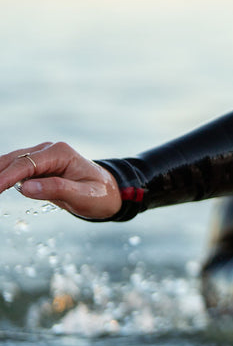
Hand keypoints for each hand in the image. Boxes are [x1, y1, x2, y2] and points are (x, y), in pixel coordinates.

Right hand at [1, 143, 120, 219]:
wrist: (109, 194)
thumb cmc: (100, 195)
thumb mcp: (83, 195)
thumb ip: (57, 189)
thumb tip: (25, 188)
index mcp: (60, 153)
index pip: (26, 164)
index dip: (7, 177)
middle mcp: (48, 150)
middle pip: (13, 160)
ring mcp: (41, 157)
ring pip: (10, 163)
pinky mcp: (37, 167)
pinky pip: (15, 170)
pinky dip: (3, 177)